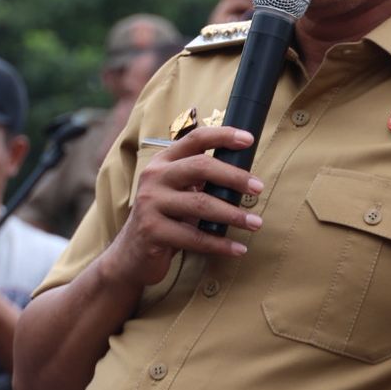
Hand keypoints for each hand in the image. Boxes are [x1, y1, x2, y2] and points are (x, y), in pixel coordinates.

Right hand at [97, 125, 263, 290]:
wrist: (131, 254)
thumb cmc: (165, 218)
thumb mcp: (178, 192)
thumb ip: (201, 180)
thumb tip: (244, 174)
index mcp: (163, 162)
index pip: (194, 139)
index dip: (222, 136)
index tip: (248, 140)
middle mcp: (154, 178)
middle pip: (200, 167)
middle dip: (234, 177)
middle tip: (259, 188)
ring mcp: (150, 204)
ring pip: (201, 205)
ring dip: (233, 215)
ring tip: (256, 223)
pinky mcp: (152, 231)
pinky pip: (195, 237)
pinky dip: (220, 244)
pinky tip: (239, 248)